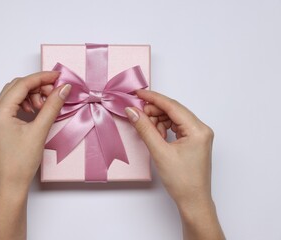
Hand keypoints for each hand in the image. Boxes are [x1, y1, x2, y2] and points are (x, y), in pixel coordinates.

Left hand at [0, 71, 70, 193]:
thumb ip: (52, 107)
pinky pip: (13, 106)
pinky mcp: (0, 126)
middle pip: (16, 87)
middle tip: (55, 93)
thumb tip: (63, 89)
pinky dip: (26, 104)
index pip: (22, 84)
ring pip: (14, 95)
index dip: (41, 78)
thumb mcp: (39, 131)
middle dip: (37, 86)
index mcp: (0, 112)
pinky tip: (37, 112)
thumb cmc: (21, 163)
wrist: (10, 185)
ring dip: (32, 95)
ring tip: (45, 106)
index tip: (58, 77)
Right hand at [125, 90, 224, 239]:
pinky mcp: (193, 141)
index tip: (138, 94)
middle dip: (154, 111)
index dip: (153, 98)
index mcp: (198, 130)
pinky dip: (163, 128)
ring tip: (147, 130)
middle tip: (137, 114)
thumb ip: (145, 129)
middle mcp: (201, 129)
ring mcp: (198, 135)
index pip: (173, 106)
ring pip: (174, 118)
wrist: (193, 201)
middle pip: (174, 111)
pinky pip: (176, 127)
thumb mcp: (160, 152)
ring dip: (158, 120)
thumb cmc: (182, 181)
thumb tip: (132, 111)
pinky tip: (155, 134)